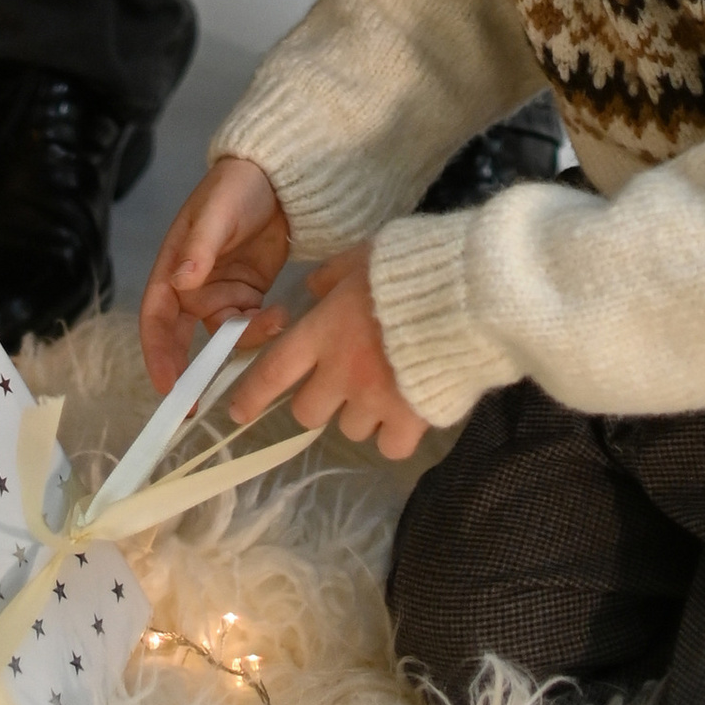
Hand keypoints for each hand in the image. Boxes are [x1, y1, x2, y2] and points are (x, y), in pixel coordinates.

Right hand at [139, 156, 290, 390]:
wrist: (277, 176)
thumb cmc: (236, 186)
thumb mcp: (217, 211)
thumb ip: (200, 246)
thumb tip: (182, 279)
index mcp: (172, 268)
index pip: (156, 319)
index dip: (158, 355)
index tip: (169, 387)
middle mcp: (191, 288)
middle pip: (183, 341)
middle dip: (191, 373)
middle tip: (200, 406)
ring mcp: (221, 293)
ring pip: (225, 336)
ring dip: (245, 340)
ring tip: (275, 320)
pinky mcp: (249, 295)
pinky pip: (251, 324)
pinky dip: (264, 328)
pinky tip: (283, 316)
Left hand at [218, 242, 428, 459]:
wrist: (466, 295)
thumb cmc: (408, 269)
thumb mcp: (360, 257)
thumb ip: (330, 277)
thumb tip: (311, 291)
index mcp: (322, 333)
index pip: (273, 372)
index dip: (252, 395)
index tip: (238, 412)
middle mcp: (340, 373)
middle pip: (308, 411)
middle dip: (319, 400)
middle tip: (342, 381)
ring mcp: (374, 400)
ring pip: (350, 429)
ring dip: (359, 414)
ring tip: (384, 388)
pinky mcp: (410, 419)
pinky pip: (389, 446)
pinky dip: (394, 435)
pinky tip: (405, 412)